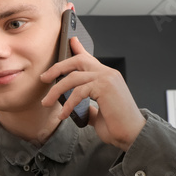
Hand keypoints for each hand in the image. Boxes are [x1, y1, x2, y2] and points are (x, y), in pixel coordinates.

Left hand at [39, 36, 145, 150]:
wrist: (132, 135)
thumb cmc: (118, 126)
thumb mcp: (99, 113)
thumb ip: (88, 107)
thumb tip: (77, 109)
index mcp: (107, 77)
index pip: (89, 58)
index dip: (78, 48)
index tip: (70, 41)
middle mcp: (108, 73)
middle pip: (77, 61)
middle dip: (57, 68)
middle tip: (44, 77)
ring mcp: (107, 78)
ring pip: (73, 77)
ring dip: (56, 90)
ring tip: (46, 102)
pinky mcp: (105, 87)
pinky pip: (78, 91)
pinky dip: (68, 103)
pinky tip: (63, 114)